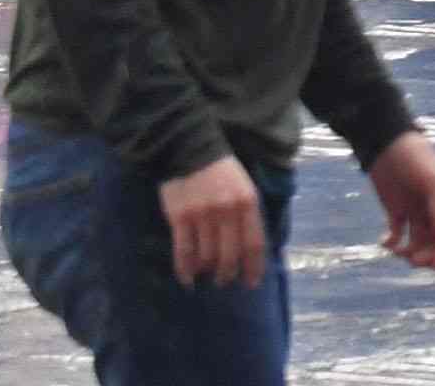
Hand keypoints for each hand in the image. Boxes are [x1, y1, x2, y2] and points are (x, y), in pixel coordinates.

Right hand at [161, 153, 267, 287]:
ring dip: (208, 271)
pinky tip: (188, 279)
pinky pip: (183, 251)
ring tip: (207, 277)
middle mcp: (227, 211)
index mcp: (248, 203)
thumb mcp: (244, 188)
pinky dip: (185, 269)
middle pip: (230, 255)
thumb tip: (250, 248)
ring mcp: (202, 216)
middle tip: (226, 281)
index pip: (254, 243)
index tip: (252, 283)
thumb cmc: (221, 172)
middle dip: (229, 273)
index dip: (254, 267)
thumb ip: (248, 214)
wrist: (190, 150)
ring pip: (207, 256)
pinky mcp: (180, 218)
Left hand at [366, 129, 434, 271]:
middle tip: (413, 260)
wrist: (387, 143)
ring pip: (417, 240)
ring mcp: (414, 210)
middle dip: (427, 254)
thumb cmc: (415, 157)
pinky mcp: (396, 211)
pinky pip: (397, 234)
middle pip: (434, 241)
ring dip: (410, 251)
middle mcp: (433, 209)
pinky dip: (392, 243)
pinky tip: (385, 243)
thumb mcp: (432, 179)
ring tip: (397, 251)